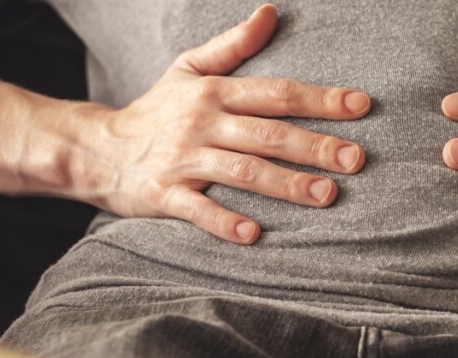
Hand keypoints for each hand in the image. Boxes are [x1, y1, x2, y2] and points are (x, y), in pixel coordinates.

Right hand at [84, 4, 369, 242]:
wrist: (96, 148)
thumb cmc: (155, 110)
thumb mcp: (189, 69)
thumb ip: (233, 46)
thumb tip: (270, 12)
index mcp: (215, 92)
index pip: (276, 93)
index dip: (319, 98)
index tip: (361, 105)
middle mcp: (202, 122)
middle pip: (267, 133)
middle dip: (314, 146)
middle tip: (356, 159)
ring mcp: (183, 159)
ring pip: (242, 171)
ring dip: (285, 184)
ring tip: (326, 195)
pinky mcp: (164, 194)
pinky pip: (197, 210)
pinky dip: (224, 222)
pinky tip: (253, 235)